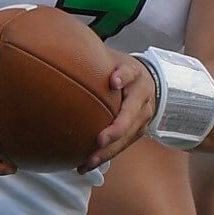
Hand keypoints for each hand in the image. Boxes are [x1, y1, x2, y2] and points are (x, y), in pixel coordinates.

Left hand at [78, 50, 156, 173]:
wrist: (150, 82)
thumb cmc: (122, 69)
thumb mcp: (114, 59)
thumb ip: (96, 58)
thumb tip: (63, 49)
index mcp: (135, 75)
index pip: (130, 73)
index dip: (123, 77)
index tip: (114, 81)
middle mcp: (142, 97)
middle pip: (131, 115)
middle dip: (116, 129)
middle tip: (99, 139)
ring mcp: (142, 118)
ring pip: (126, 137)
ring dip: (107, 151)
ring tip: (87, 161)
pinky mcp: (138, 133)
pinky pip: (121, 147)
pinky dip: (104, 157)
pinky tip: (84, 165)